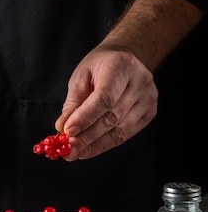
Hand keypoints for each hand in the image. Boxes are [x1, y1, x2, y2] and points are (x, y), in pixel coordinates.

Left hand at [54, 45, 157, 159]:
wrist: (125, 59)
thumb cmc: (100, 66)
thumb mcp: (82, 75)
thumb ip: (73, 101)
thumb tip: (63, 127)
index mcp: (121, 66)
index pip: (104, 98)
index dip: (86, 117)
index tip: (68, 132)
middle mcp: (140, 82)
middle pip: (112, 117)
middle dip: (87, 137)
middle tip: (69, 149)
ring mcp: (148, 99)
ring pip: (120, 130)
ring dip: (95, 145)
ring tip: (76, 152)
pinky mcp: (150, 113)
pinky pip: (126, 134)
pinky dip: (106, 144)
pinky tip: (90, 149)